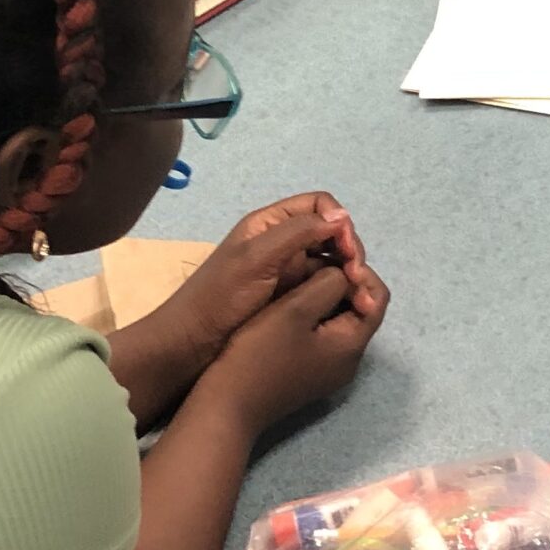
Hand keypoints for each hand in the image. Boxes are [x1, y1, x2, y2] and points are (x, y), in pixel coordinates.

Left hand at [148, 195, 368, 378]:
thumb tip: (342, 216)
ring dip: (346, 270)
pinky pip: (321, 283)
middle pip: (329, 231)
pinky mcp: (289, 295)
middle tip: (357, 277)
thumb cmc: (221, 298)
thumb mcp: (258, 259)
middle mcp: (281, 241)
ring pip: (329, 258)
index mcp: (269, 223)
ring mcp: (285, 269)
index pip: (318, 205)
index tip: (348, 250)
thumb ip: (298, 232)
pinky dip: (337, 288)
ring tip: (356, 293)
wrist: (193, 344)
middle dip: (348, 248)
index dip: (339, 222)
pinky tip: (345, 303)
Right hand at [194, 262, 389, 436]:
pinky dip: (311, 314)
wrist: (225, 405)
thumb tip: (342, 274)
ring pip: (338, 319)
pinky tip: (287, 303)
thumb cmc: (259, 355)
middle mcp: (348, 360)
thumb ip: (328, 284)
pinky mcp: (308, 371)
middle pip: (359, 308)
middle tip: (311, 264)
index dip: (359, 270)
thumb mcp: (295, 309)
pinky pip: (322, 334)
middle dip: (340, 281)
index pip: (377, 297)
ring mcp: (328, 369)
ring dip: (323, 295)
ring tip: (297, 278)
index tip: (330, 255)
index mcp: (352, 345)